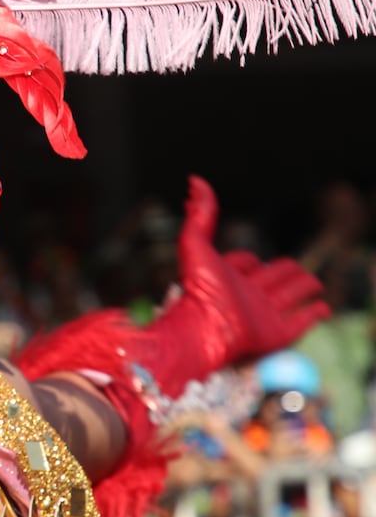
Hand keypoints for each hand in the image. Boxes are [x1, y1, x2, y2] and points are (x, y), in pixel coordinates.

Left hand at [147, 176, 330, 394]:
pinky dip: (312, 316)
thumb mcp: (194, 243)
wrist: (204, 328)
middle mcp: (247, 295)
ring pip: (290, 297)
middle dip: (286, 270)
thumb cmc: (197, 287)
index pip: (245, 262)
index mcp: (227, 276)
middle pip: (274, 278)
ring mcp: (263, 316)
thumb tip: (195, 181)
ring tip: (314, 283)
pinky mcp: (275, 335)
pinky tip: (322, 308)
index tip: (249, 261)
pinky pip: (299, 325)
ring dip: (304, 288)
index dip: (247, 260)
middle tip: (294, 267)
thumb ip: (200, 213)